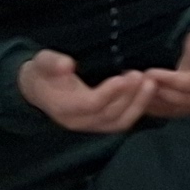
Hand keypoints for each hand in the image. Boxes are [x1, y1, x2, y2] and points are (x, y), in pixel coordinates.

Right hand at [19, 47, 152, 134]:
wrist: (39, 90)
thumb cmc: (42, 72)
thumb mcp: (41, 62)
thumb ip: (51, 63)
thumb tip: (66, 64)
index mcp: (63, 107)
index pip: (91, 104)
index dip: (109, 92)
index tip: (123, 77)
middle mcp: (79, 122)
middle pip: (110, 114)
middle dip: (129, 96)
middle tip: (142, 76)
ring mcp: (92, 126)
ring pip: (120, 122)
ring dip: (139, 104)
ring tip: (150, 83)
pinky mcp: (102, 125)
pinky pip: (123, 122)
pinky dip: (138, 109)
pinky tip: (147, 92)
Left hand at [138, 26, 189, 120]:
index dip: (169, 80)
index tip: (150, 72)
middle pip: (180, 100)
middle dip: (157, 91)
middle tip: (137, 81)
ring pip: (171, 108)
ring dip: (151, 100)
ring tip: (133, 89)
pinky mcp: (185, 110)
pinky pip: (166, 112)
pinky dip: (151, 106)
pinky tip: (135, 97)